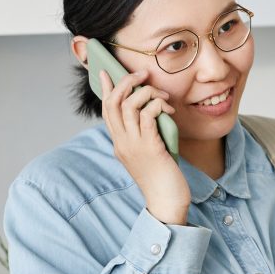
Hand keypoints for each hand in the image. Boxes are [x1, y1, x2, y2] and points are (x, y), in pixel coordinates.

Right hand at [99, 70, 188, 224]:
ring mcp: (134, 145)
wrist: (166, 201)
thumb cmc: (162, 177)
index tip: (107, 72)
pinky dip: (157, 105)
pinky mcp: (150, 148)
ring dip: (146, 92)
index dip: (106, 89)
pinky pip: (148, 115)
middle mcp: (122, 142)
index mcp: (119, 143)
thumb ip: (144, 135)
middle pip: (113, 103)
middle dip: (126, 83)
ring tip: (162, 95)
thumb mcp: (148, 153)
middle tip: (143, 75)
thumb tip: (151, 113)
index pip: (106, 111)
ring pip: (129, 105)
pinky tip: (168, 109)